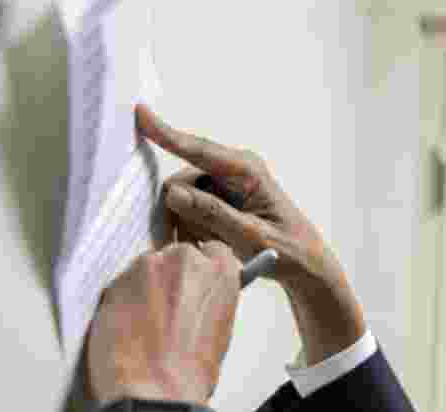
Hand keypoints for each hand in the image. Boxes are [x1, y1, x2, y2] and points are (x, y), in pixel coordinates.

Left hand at [86, 241, 240, 406]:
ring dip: (146, 288)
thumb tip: (197, 299)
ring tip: (147, 324)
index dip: (203, 270)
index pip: (213, 250)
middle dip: (173, 277)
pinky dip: (124, 301)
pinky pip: (122, 286)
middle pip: (177, 256)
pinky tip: (129, 329)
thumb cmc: (190, 371)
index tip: (197, 283)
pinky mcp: (113, 283)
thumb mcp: (220, 330)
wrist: (153, 390)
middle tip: (170, 308)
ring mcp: (144, 268)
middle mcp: (182, 260)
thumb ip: (210, 301)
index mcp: (218, 272)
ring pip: (147, 269)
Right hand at [135, 104, 364, 362]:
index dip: (166, 133)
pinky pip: (190, 209)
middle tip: (190, 244)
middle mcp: (233, 169)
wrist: (305, 264)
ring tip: (209, 247)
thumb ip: (214, 214)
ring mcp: (225, 183)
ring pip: (182, 199)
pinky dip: (192, 228)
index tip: (140, 113)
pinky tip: (209, 243)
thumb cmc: (288, 249)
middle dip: (178, 212)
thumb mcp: (252, 236)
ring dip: (186, 224)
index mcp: (246, 170)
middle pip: (181, 182)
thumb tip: (174, 193)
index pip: (199, 149)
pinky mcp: (220, 198)